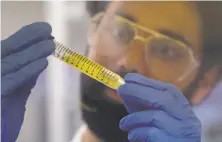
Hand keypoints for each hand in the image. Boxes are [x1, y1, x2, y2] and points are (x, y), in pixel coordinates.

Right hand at [1, 22, 54, 141]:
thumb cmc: (3, 116)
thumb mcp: (16, 94)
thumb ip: (25, 78)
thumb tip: (40, 60)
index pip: (9, 50)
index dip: (25, 38)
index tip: (43, 31)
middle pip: (7, 51)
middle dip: (27, 39)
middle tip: (47, 30)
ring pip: (10, 63)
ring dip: (31, 52)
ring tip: (50, 44)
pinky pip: (10, 81)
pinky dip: (27, 71)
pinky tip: (42, 62)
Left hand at [117, 73, 200, 141]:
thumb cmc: (163, 134)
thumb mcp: (152, 116)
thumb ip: (142, 103)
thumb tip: (123, 88)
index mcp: (182, 107)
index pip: (168, 89)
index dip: (147, 82)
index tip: (129, 78)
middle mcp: (186, 117)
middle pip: (163, 99)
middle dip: (138, 91)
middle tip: (121, 89)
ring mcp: (181, 131)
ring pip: (155, 116)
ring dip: (134, 118)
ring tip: (123, 124)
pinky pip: (151, 133)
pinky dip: (137, 132)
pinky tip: (132, 136)